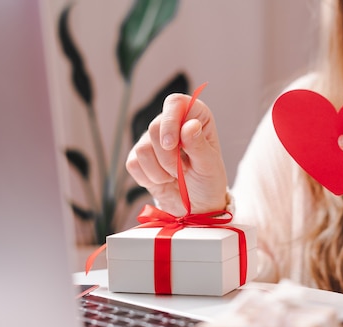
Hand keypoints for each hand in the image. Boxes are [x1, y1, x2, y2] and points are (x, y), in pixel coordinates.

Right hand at [126, 92, 227, 215]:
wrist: (196, 206)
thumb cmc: (208, 182)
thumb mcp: (210, 166)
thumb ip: (200, 146)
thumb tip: (190, 125)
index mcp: (196, 117)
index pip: (176, 103)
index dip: (170, 121)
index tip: (172, 144)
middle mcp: (173, 124)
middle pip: (154, 128)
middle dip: (168, 157)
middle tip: (183, 170)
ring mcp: (153, 140)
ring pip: (142, 149)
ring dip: (161, 172)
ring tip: (175, 176)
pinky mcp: (139, 157)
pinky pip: (133, 164)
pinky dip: (149, 178)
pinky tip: (163, 180)